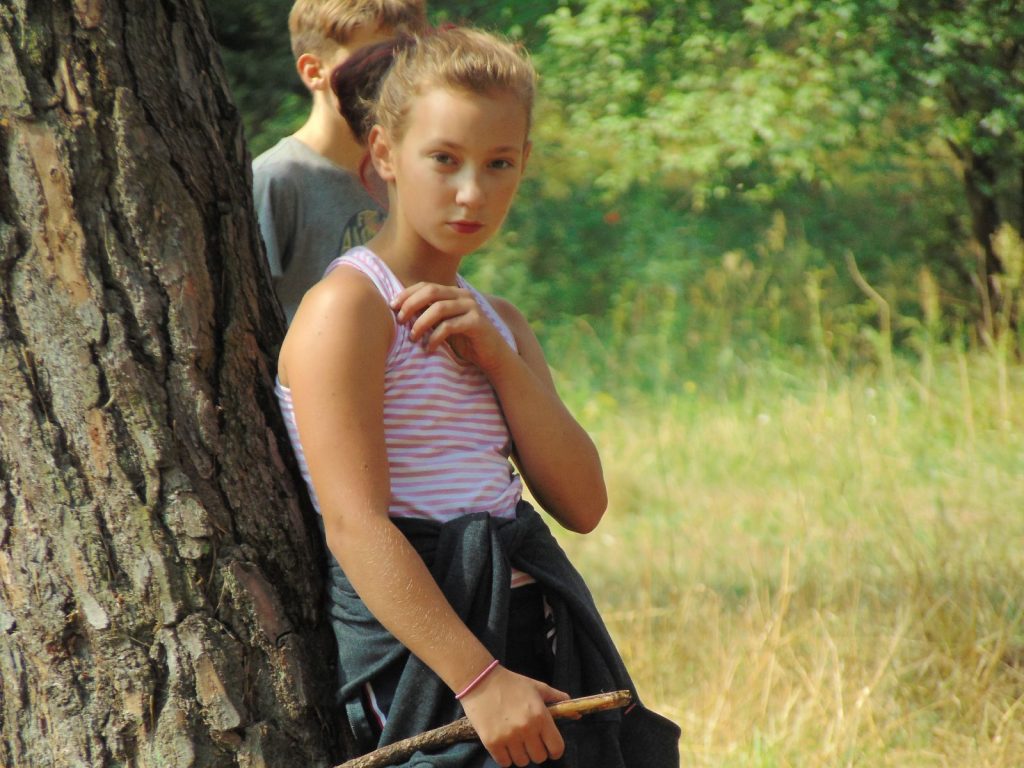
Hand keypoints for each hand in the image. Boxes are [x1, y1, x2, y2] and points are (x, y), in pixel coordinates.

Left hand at [391, 283, 511, 373]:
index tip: (392, 306)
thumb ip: (428, 315)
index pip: (426, 286)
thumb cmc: (464, 342)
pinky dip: (435, 338)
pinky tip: (428, 349)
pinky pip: (449, 326)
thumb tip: (399, 311)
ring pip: (438, 308)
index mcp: (453, 293)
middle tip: (399, 320)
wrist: (492, 357)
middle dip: (411, 305)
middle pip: (430, 292)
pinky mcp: (477, 322)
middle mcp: (463, 296)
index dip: (407, 294)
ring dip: (421, 323)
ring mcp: (472, 307)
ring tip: (412, 337)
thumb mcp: (443, 326)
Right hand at [459, 665, 568, 766]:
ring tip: (515, 740)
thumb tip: (577, 714)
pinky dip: (505, 757)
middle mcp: (527, 729)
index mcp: (541, 716)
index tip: (548, 746)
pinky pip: (504, 763)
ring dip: (520, 754)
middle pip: (539, 758)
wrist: (480, 681)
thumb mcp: (538, 687)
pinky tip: (503, 743)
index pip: (556, 748)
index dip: (554, 750)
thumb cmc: (512, 683)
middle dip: (536, 750)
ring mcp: (509, 737)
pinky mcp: (492, 743)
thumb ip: (558, 700)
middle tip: (529, 740)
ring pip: (522, 762)